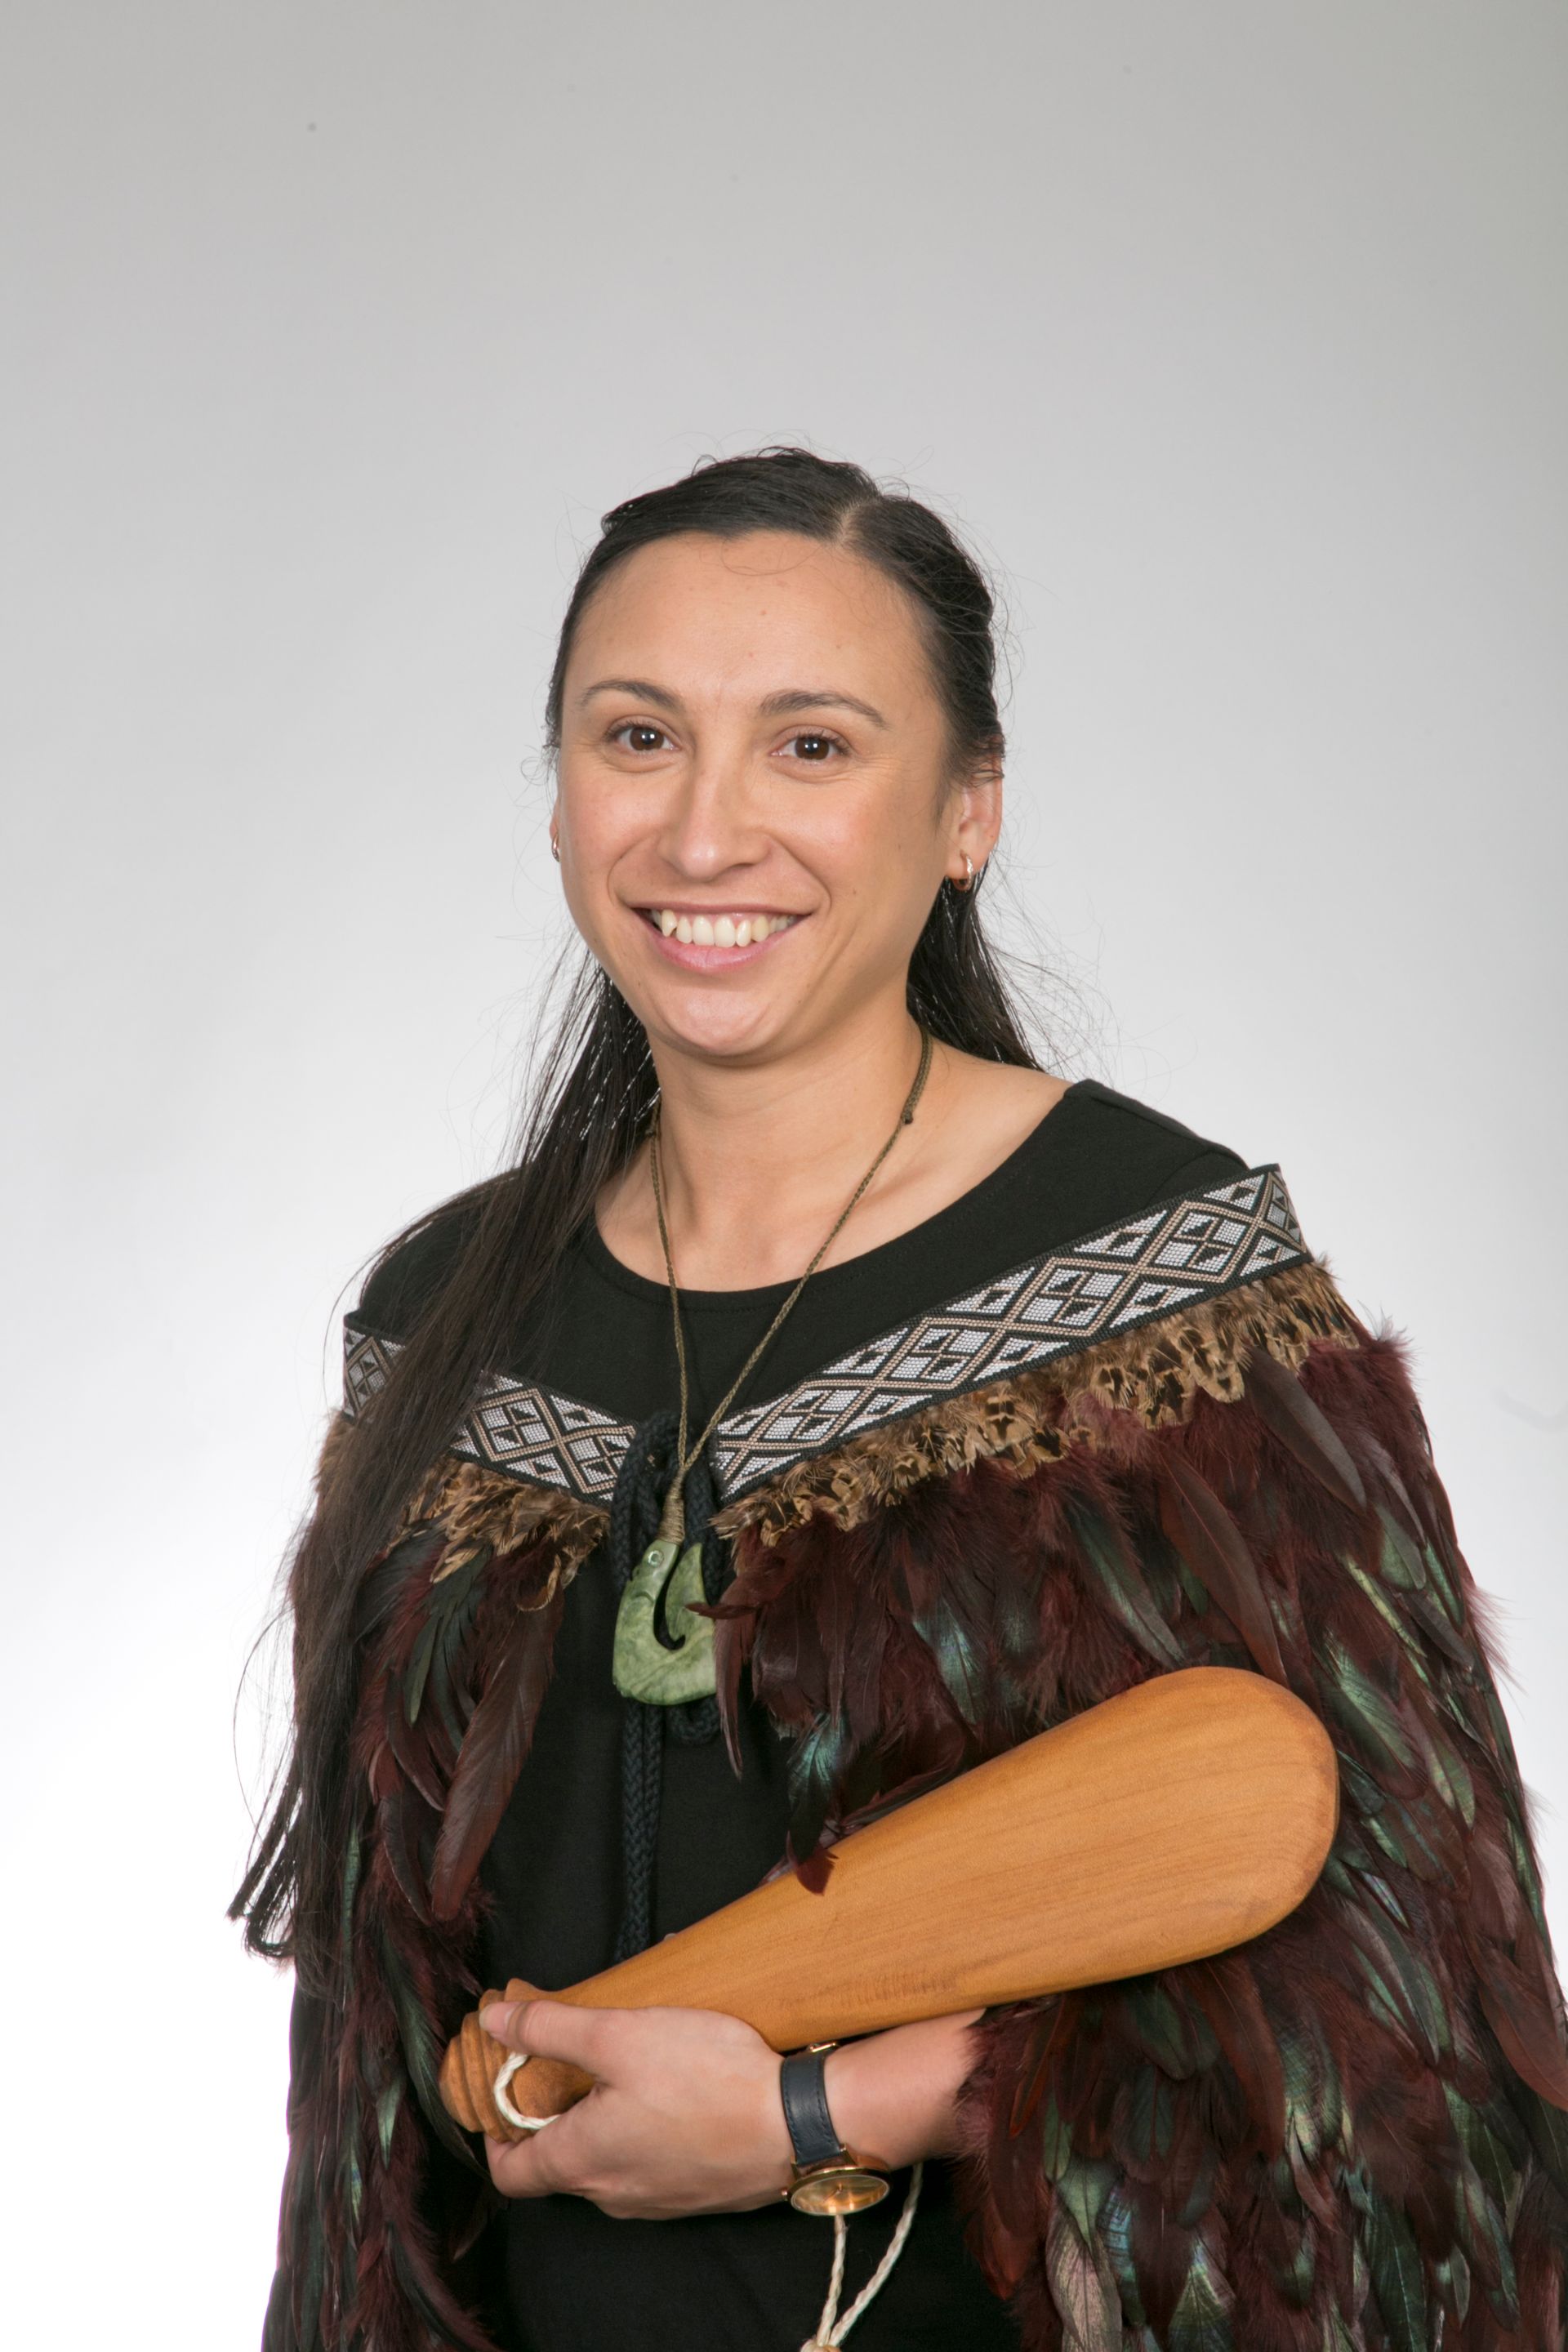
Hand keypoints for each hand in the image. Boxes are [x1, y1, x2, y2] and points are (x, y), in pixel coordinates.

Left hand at [479, 1997, 796, 2218]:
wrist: (796, 2124)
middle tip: (570, 2061)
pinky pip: (648, 2166)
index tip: (506, 2088)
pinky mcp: (693, 2194)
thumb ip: (550, 2027)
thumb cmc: (706, 2079)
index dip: (495, 2131)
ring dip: (602, 2122)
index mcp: (580, 2162)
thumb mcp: (618, 2034)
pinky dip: (643, 2133)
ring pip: (606, 2163)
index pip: (508, 2172)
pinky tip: (671, 2091)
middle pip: (557, 2164)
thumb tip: (494, 2021)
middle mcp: (611, 2194)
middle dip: (554, 2113)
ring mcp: (655, 2200)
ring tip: (626, 2067)